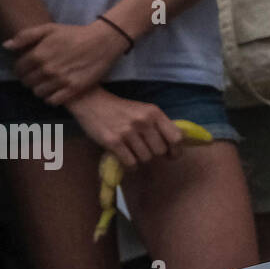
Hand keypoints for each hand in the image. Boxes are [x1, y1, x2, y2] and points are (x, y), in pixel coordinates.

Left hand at [5, 21, 128, 103]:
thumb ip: (26, 36)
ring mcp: (60, 80)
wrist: (103, 41)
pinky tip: (56, 90)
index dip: (22, 69)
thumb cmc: (75, 33)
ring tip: (48, 83)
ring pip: (38, 93)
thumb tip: (6, 46)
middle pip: (27, 83)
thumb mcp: (50, 28)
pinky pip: (53, 101)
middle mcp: (47, 69)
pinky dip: (51, 98)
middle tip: (39, 75)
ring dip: (40, 89)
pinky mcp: (74, 89)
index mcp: (38, 55)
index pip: (18, 69)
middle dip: (30, 79)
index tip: (29, 67)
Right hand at [66, 87, 185, 169]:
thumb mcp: (145, 111)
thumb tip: (175, 146)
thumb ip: (159, 124)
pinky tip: (126, 159)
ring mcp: (128, 131)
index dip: (176, 150)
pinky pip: (131, 163)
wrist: (93, 103)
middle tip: (146, 151)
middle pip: (160, 151)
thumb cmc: (122, 110)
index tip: (171, 155)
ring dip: (141, 160)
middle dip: (155, 154)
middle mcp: (143, 121)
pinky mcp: (113, 141)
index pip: (176, 137)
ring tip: (134, 152)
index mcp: (154, 113)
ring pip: (146, 158)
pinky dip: (131, 166)